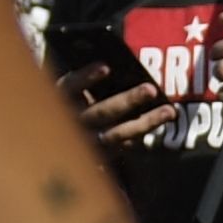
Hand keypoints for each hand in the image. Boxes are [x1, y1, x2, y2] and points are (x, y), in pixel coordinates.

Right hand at [64, 57, 180, 148]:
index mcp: (59, 100)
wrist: (53, 146)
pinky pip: (122, 148)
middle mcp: (71, 123)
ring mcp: (86, 142)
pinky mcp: (98, 157)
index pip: (70, 85)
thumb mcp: (65, 91)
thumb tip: (111, 65)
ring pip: (117, 134)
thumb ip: (82, 80)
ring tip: (169, 112)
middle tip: (151, 90)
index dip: (86, 77)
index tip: (106, 67)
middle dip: (127, 100)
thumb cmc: (63, 105)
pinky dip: (139, 137)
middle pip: (101, 112)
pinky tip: (156, 124)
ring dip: (146, 122)